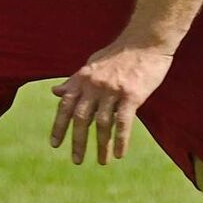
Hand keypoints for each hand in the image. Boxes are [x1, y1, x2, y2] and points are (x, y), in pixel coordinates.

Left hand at [50, 40, 174, 164]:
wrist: (146, 40)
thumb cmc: (120, 53)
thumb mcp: (92, 64)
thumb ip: (74, 80)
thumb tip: (55, 92)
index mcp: (83, 78)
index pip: (66, 106)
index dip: (59, 126)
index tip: (55, 144)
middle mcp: (94, 85)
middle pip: (81, 118)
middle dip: (77, 142)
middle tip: (76, 160)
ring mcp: (112, 90)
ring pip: (102, 124)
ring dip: (101, 145)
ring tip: (102, 161)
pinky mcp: (131, 95)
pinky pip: (123, 123)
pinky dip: (120, 140)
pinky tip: (119, 154)